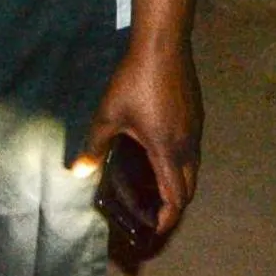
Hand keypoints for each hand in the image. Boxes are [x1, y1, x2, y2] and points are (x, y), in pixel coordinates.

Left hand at [76, 40, 203, 237]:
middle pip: (189, 189)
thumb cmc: (134, 81)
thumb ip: (95, 146)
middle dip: (173, 206)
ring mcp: (195, 130)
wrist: (163, 46)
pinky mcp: (196, 115)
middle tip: (152, 213)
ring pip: (193, 169)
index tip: (152, 229)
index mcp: (168, 152)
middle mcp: (187, 146)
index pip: (176, 198)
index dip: (166, 219)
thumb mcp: (108, 115)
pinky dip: (180, 164)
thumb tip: (79, 172)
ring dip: (178, 184)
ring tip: (153, 187)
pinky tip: (159, 154)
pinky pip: (192, 151)